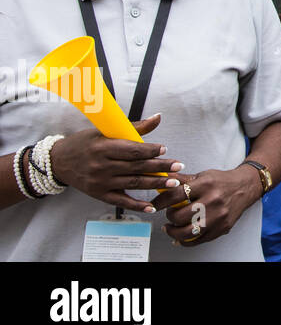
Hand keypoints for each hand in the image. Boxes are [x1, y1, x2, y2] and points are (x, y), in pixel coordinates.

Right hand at [47, 114, 184, 212]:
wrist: (58, 161)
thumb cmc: (84, 142)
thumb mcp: (104, 130)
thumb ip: (133, 127)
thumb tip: (158, 117)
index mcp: (103, 147)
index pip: (132, 150)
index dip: (150, 150)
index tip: (165, 149)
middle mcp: (101, 166)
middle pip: (136, 167)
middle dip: (160, 167)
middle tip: (178, 167)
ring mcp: (100, 182)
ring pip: (132, 183)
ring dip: (155, 184)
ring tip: (173, 183)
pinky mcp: (98, 194)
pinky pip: (120, 201)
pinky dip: (136, 205)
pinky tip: (151, 207)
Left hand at [151, 165, 261, 246]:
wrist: (246, 187)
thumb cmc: (222, 181)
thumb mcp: (203, 175)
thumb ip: (182, 180)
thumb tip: (161, 180)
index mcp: (206, 184)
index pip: (175, 195)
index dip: (160, 202)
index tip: (153, 206)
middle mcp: (213, 201)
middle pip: (180, 216)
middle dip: (169, 217)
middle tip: (169, 214)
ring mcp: (218, 216)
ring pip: (187, 232)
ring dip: (173, 232)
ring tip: (170, 227)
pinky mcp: (221, 228)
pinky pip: (198, 240)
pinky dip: (185, 241)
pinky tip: (180, 237)